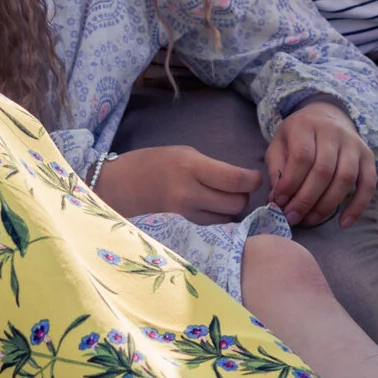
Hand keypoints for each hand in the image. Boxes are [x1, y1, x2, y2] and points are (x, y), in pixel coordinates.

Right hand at [95, 146, 262, 224]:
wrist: (122, 185)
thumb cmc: (154, 161)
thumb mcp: (185, 153)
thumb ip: (212, 167)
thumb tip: (240, 178)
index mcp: (191, 167)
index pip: (235, 180)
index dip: (252, 180)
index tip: (255, 176)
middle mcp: (190, 193)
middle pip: (236, 203)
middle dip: (244, 195)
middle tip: (240, 186)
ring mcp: (186, 212)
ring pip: (227, 217)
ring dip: (233, 208)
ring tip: (224, 195)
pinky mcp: (184, 225)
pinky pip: (213, 223)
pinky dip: (219, 216)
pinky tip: (213, 206)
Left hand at [266, 100, 377, 228]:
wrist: (327, 115)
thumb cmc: (298, 136)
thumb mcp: (279, 144)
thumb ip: (276, 169)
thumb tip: (277, 200)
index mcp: (307, 125)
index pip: (302, 156)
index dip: (290, 183)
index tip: (279, 202)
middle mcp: (333, 132)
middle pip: (323, 170)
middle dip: (306, 199)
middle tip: (293, 218)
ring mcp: (354, 144)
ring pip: (345, 178)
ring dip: (327, 205)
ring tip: (311, 220)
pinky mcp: (368, 156)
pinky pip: (368, 184)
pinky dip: (358, 206)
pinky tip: (344, 223)